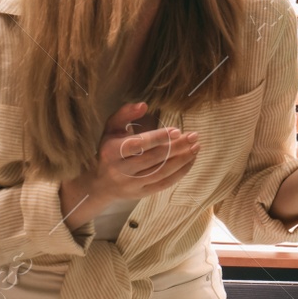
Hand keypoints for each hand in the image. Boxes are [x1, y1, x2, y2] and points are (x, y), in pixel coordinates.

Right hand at [61, 102, 200, 227]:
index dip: (158, 137)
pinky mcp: (141, 194)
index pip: (138, 144)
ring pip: (161, 172)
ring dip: (182, 159)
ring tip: (196, 147)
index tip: (177, 130)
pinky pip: (164, 184)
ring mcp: (131, 184)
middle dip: (177, 147)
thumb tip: (144, 105)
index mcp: (111, 152)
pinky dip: (180, 172)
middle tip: (194, 136)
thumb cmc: (109, 150)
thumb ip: (124, 114)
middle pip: (153, 158)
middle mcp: (120, 170)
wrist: (101, 185)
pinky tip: (191, 160)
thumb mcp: (111, 130)